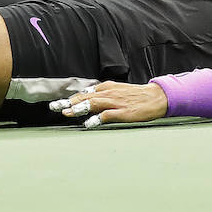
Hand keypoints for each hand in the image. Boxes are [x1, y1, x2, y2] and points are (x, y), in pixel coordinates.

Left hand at [49, 81, 167, 129]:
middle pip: (85, 97)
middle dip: (69, 102)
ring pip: (93, 103)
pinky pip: (107, 115)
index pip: (85, 92)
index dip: (71, 98)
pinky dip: (97, 118)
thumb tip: (88, 101)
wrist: (156, 97)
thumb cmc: (136, 96)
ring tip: (67, 113)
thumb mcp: (117, 91)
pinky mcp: (123, 112)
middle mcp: (109, 93)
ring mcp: (115, 102)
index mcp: (107, 88)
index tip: (58, 103)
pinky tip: (88, 123)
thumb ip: (103, 96)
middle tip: (54, 106)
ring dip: (79, 108)